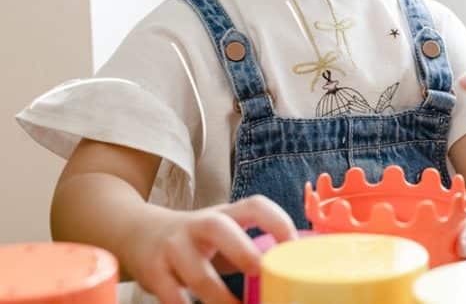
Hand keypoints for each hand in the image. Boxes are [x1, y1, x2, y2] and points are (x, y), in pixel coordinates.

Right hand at [124, 195, 296, 303]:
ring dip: (217, 295)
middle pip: (218, 227)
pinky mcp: (152, 270)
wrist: (136, 232)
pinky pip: (169, 293)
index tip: (294, 245)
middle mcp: (198, 225)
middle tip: (260, 271)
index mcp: (224, 215)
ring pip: (194, 270)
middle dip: (241, 249)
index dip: (277, 220)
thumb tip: (292, 268)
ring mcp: (172, 246)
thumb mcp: (222, 234)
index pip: (254, 205)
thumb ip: (250, 247)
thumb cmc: (195, 239)